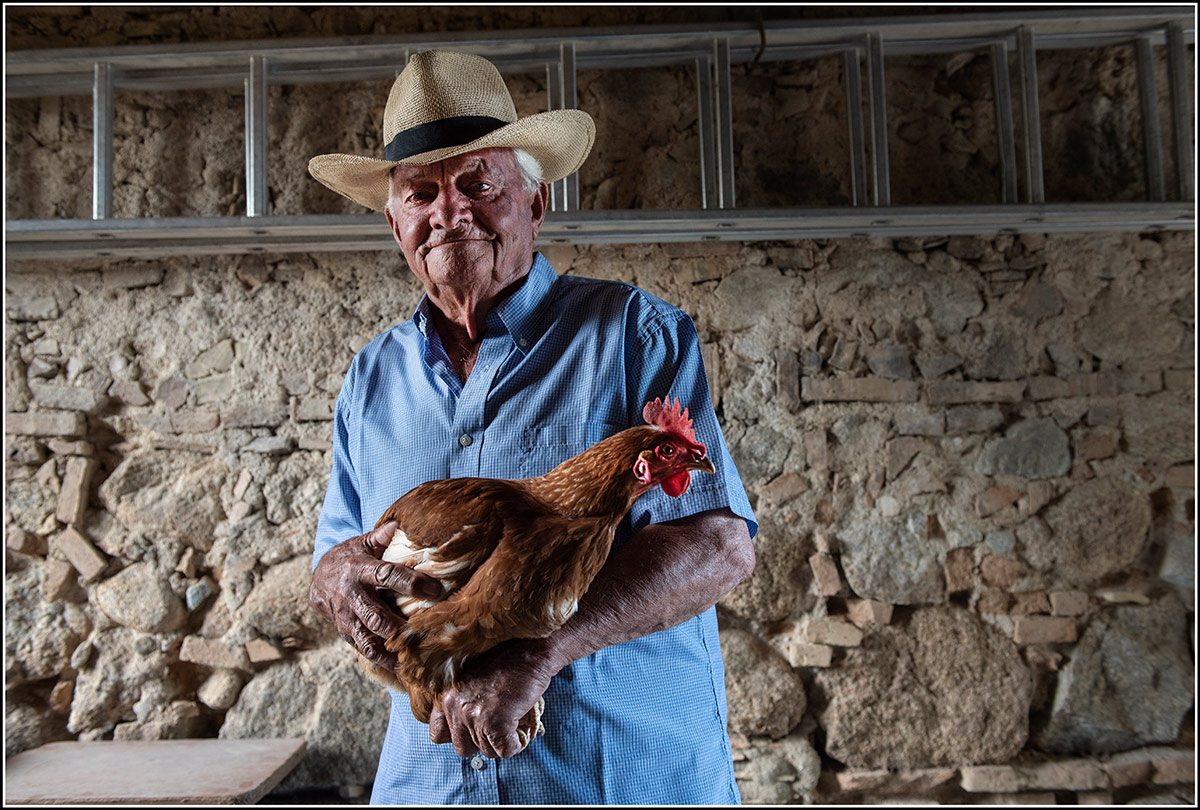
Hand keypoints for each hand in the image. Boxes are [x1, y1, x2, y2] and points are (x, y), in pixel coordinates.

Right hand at [308, 521, 441, 669]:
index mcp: (359, 570)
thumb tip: (405, 521)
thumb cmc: (351, 557)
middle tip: (429, 637)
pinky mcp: (347, 634)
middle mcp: (352, 597)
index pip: (386, 576)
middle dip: (402, 629)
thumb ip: (384, 535)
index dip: (410, 583)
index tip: (435, 589)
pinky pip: (366, 651)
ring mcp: (347, 619)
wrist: (319, 579)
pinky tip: (406, 670)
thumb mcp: (364, 542)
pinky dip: (386, 662)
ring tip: (418, 663)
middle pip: (377, 617)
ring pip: (370, 641)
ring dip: (394, 653)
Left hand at [429, 640, 557, 758]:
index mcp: (445, 695)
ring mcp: (473, 715)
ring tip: (512, 717)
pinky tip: (520, 725)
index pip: (438, 735)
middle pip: (463, 748)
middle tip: (498, 722)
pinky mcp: (494, 723)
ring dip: (501, 740)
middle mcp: (454, 706)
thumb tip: (467, 730)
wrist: (529, 648)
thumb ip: (461, 703)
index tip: (475, 726)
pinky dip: (515, 744)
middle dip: (482, 740)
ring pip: (486, 751)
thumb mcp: (470, 679)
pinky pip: (504, 751)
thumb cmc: (506, 661)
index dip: (460, 735)